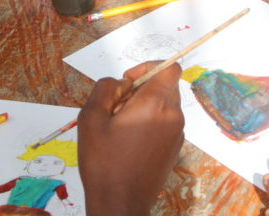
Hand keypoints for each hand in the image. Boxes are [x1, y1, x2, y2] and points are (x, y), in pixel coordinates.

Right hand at [79, 62, 184, 215]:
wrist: (121, 203)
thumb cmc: (104, 162)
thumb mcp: (91, 118)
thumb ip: (105, 88)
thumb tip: (119, 83)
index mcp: (156, 104)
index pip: (169, 68)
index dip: (147, 67)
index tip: (127, 82)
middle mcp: (173, 116)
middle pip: (163, 86)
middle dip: (139, 90)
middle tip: (116, 109)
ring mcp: (177, 133)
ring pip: (163, 104)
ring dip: (143, 107)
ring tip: (119, 129)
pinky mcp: (174, 147)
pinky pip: (164, 122)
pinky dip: (149, 122)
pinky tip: (128, 142)